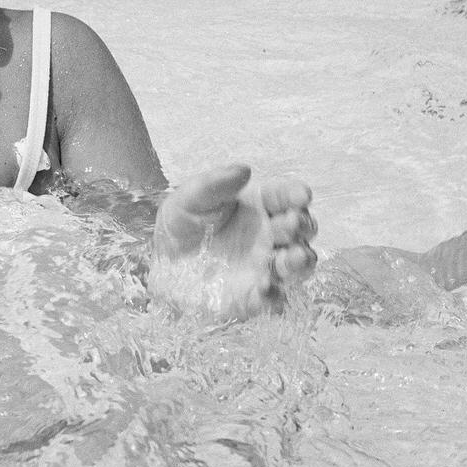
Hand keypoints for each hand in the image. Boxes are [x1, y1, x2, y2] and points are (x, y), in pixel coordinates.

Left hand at [149, 164, 316, 319]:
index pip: (283, 197)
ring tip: (292, 256)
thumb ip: (214, 183)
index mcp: (256, 206)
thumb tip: (244, 169)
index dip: (296, 194)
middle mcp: (268, 235)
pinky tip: (265, 286)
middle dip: (302, 225)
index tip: (302, 194)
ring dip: (300, 260)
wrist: (164, 268)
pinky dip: (275, 293)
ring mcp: (266, 266)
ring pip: (297, 263)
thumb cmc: (181, 227)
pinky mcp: (256, 295)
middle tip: (292, 223)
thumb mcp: (189, 199)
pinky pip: (274, 296)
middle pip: (299, 229)